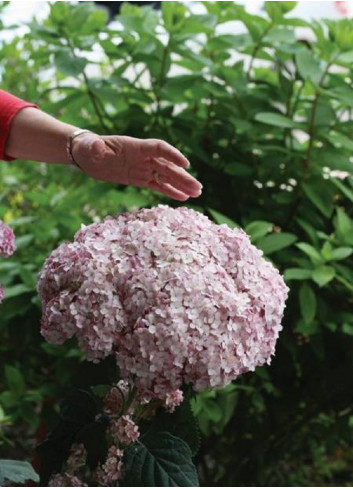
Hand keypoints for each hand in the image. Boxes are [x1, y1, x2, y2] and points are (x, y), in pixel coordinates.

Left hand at [71, 133, 202, 200]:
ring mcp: (143, 168)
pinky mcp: (139, 178)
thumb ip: (95, 147)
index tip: (186, 164)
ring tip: (197, 193)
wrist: (86, 155)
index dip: (172, 155)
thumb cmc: (87, 148)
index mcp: (135, 146)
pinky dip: (170, 191)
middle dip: (183, 176)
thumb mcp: (89, 147)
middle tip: (198, 187)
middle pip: (168, 166)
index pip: (158, 148)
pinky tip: (183, 197)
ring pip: (166, 177)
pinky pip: (158, 185)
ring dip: (182, 184)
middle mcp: (143, 157)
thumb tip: (97, 146)